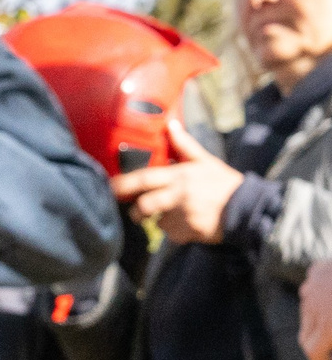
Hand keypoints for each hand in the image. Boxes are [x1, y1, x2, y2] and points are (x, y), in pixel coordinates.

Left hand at [115, 116, 243, 244]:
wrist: (248, 209)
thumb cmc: (224, 184)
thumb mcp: (206, 161)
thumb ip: (184, 145)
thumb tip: (171, 125)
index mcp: (181, 176)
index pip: (145, 179)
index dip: (124, 184)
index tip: (111, 187)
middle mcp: (179, 196)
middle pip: (144, 206)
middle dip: (136, 211)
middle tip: (136, 212)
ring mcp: (184, 216)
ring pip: (158, 222)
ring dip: (162, 220)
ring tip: (179, 214)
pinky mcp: (189, 233)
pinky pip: (171, 234)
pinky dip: (175, 231)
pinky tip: (190, 223)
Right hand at [303, 262, 331, 359]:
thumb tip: (329, 359)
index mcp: (331, 326)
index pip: (314, 355)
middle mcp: (315, 305)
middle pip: (308, 336)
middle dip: (321, 348)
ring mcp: (313, 286)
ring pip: (310, 311)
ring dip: (323, 322)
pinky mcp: (317, 270)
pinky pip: (315, 289)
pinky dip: (324, 298)